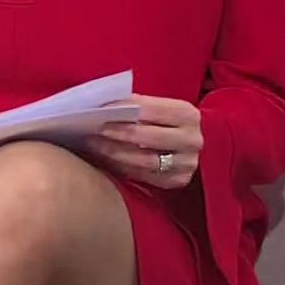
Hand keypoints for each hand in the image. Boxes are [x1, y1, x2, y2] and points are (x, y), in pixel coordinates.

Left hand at [86, 95, 202, 189]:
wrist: (186, 144)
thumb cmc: (164, 121)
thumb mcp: (160, 108)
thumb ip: (139, 106)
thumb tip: (104, 104)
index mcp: (187, 115)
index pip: (152, 110)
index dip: (124, 108)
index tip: (101, 108)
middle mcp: (191, 140)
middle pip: (148, 137)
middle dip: (118, 132)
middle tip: (93, 128)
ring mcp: (186, 163)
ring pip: (145, 160)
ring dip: (115, 152)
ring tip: (94, 143)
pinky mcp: (177, 180)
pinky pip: (144, 176)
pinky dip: (122, 166)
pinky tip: (106, 158)